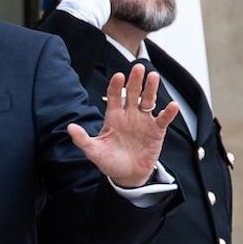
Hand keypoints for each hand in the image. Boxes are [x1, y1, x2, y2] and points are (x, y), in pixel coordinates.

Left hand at [67, 63, 178, 186]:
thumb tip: (70, 128)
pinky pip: (163, 119)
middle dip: (135, 81)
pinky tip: (172, 105)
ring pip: (148, 101)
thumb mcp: (94, 151)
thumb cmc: (109, 161)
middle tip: (138, 67)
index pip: (114, 96)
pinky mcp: (156, 131)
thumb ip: (83, 139)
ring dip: (151, 89)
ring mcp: (143, 121)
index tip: (118, 76)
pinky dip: (168, 113)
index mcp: (113, 116)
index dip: (116, 86)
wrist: (127, 175)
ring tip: (154, 77)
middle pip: (133, 93)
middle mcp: (129, 115)